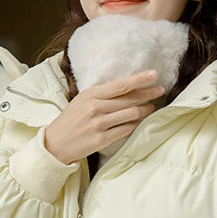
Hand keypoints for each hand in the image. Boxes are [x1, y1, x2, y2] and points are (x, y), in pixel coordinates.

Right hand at [44, 70, 164, 164]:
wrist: (55, 143)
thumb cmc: (71, 120)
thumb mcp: (82, 100)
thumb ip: (101, 94)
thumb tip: (125, 88)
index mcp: (91, 94)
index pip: (121, 85)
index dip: (139, 79)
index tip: (154, 74)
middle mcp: (96, 107)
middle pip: (130, 99)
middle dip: (148, 94)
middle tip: (160, 90)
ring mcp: (99, 124)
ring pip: (131, 114)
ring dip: (145, 110)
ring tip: (151, 107)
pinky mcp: (102, 139)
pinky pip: (126, 130)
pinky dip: (135, 125)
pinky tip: (140, 122)